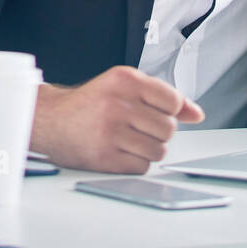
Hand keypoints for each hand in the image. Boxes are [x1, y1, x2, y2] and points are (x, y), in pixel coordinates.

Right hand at [30, 66, 204, 172]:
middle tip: (138, 128)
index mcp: (125, 80)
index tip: (156, 112)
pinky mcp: (103, 157)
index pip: (173, 101)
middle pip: (169, 128)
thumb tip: (197, 114)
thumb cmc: (90, 103)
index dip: (170, 111)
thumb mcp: (124, 87)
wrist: (50, 120)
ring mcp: (110, 131)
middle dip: (159, 132)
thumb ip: (163, 96)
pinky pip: (142, 167)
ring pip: (158, 150)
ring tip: (130, 140)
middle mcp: (117, 104)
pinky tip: (120, 152)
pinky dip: (136, 163)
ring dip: (149, 149)